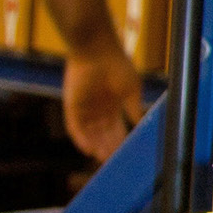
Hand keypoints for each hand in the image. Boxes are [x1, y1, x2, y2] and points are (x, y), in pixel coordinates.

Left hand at [62, 37, 143, 163]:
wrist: (97, 51)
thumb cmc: (118, 66)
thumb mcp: (131, 89)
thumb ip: (133, 107)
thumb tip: (140, 123)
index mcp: (114, 104)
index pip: (116, 127)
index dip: (120, 140)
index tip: (127, 153)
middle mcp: (98, 109)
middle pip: (102, 134)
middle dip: (108, 147)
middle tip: (114, 161)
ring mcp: (84, 108)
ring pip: (89, 134)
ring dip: (95, 146)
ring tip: (102, 158)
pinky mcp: (72, 106)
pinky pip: (75, 128)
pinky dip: (81, 139)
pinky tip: (88, 150)